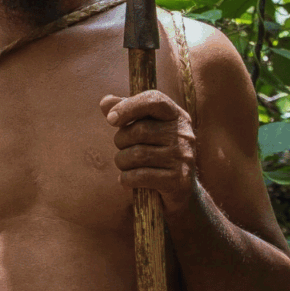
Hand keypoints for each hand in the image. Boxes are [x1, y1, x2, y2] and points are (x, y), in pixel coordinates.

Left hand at [100, 91, 197, 212]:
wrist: (182, 190)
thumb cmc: (156, 152)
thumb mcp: (144, 128)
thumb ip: (125, 112)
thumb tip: (105, 102)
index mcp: (175, 115)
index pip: (154, 100)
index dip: (128, 106)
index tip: (110, 119)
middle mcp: (183, 134)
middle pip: (139, 131)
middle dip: (120, 141)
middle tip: (122, 148)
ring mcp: (183, 157)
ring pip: (137, 154)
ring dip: (121, 161)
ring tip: (125, 165)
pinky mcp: (178, 179)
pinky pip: (140, 176)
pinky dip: (126, 178)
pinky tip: (126, 179)